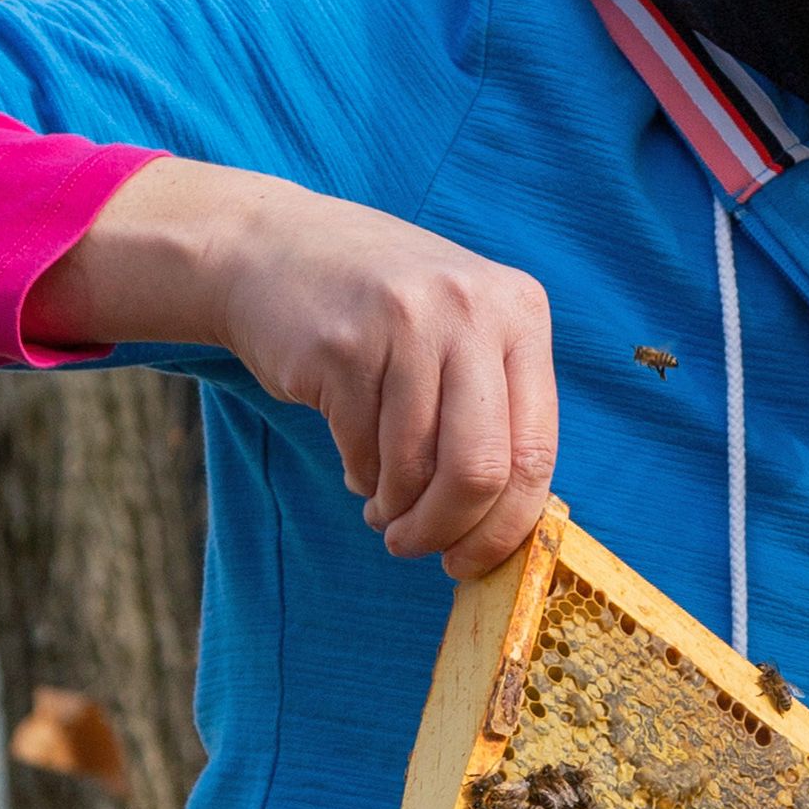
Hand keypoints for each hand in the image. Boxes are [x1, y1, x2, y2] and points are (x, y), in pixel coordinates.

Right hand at [29, 158, 559, 579]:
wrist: (272, 247)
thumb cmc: (381, 311)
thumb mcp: (460, 327)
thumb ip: (497, 406)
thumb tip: (509, 525)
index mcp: (520, 310)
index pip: (536, 449)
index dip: (508, 525)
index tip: (477, 560)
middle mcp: (470, 310)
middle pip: (480, 470)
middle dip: (448, 529)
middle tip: (418, 548)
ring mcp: (405, 322)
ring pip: (414, 468)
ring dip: (395, 508)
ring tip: (382, 504)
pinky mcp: (341, 345)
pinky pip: (361, 451)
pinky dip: (360, 476)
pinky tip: (356, 463)